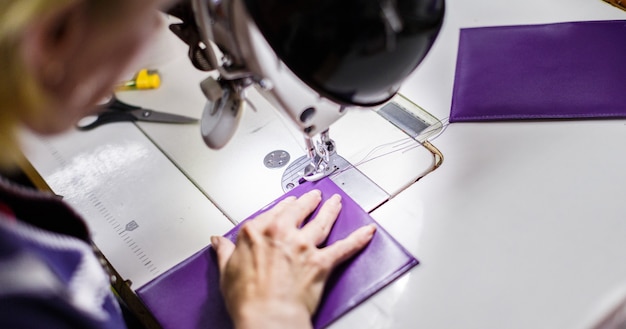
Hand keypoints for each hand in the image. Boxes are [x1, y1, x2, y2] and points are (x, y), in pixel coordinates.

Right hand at [211, 189, 375, 328]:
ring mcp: (303, 246)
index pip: (273, 212)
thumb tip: (219, 242)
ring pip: (322, 221)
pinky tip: (367, 231)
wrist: (268, 316)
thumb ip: (226, 252)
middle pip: (299, 210)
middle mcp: (282, 233)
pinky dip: (358, 239)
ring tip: (335, 202)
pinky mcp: (321, 261)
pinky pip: (344, 247)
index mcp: (257, 231)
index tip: (286, 205)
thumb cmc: (247, 298)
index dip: (283, 207)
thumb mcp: (227, 271)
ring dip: (331, 210)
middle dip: (308, 201)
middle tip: (314, 196)